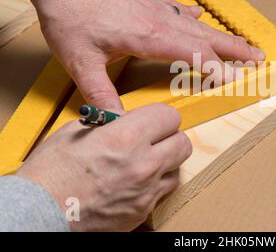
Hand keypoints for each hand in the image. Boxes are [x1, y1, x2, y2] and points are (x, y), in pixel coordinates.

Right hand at [16, 103, 191, 230]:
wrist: (39, 213)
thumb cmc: (51, 172)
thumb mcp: (78, 130)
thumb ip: (112, 122)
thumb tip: (129, 119)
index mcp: (126, 138)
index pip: (169, 117)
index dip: (160, 116)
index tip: (152, 120)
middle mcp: (144, 165)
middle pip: (183, 143)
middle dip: (170, 137)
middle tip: (154, 139)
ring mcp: (146, 192)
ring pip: (176, 169)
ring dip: (165, 162)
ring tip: (143, 162)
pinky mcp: (142, 212)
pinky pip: (162, 192)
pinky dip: (154, 184)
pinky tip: (134, 181)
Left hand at [22, 0, 264, 108]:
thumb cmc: (70, 14)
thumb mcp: (81, 62)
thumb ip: (100, 95)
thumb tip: (115, 122)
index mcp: (151, 38)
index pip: (195, 56)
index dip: (218, 70)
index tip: (238, 81)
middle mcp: (161, 22)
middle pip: (207, 38)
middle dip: (235, 50)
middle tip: (258, 58)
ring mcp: (156, 7)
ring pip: (198, 24)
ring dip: (222, 34)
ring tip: (241, 42)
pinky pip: (177, 8)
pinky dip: (192, 16)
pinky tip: (197, 15)